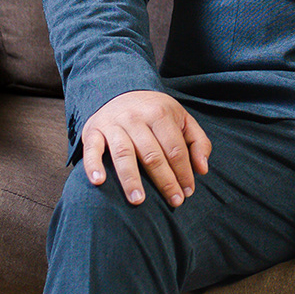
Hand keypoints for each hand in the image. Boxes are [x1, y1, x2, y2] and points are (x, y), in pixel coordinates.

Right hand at [80, 90, 211, 207]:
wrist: (119, 91)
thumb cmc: (155, 112)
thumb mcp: (181, 118)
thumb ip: (197, 142)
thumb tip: (202, 170)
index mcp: (160, 113)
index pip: (175, 149)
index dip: (183, 172)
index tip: (187, 192)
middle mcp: (135, 117)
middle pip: (152, 154)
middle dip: (165, 181)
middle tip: (174, 201)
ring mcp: (113, 124)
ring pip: (124, 154)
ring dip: (131, 179)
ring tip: (138, 201)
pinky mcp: (92, 130)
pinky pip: (92, 149)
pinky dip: (93, 165)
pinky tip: (99, 182)